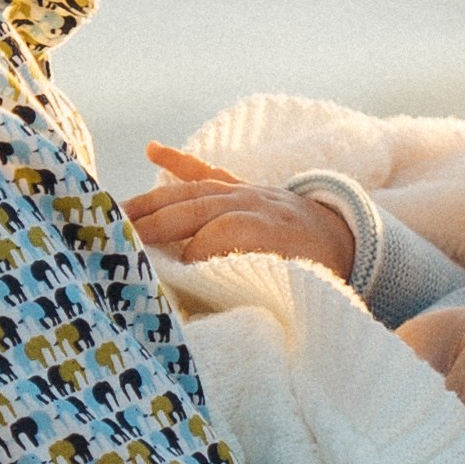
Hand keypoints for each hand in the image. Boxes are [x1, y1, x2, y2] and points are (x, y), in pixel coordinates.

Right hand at [123, 144, 355, 279]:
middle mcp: (255, 204)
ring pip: (192, 190)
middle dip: (155, 226)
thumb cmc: (319, 272)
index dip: (192, 255)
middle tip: (115, 242)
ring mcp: (247, 190)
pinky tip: (153, 149)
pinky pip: (207, 171)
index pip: (218, 236)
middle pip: (196, 208)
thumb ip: (261, 293)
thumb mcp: (298, 289)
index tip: (163, 274)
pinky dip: (180, 160)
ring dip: (152, 202)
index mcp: (271, 231)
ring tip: (115, 215)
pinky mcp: (243, 185)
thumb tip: (215, 314)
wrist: (349, 239)